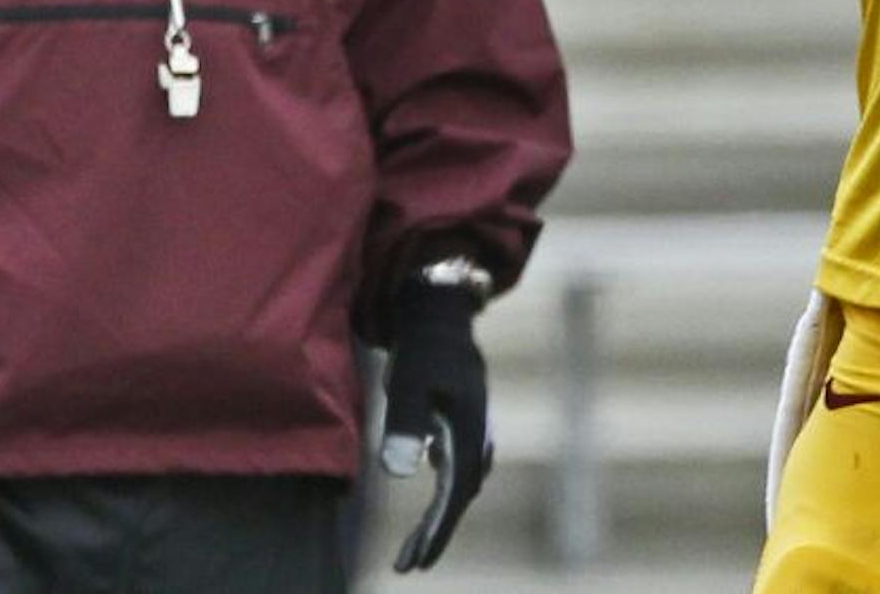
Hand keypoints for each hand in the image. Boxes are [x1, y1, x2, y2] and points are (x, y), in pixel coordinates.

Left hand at [379, 282, 490, 571]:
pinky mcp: (464, 424)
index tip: (418, 563)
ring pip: (460, 485)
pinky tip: (432, 499)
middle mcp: (479, 435)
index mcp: (471, 432)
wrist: (440, 313)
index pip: (455, 494)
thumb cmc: (421, 348)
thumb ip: (405, 425)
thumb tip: (400, 477)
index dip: (437, 532)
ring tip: (414, 547)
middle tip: (408, 567)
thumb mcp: (407, 384)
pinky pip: (456, 469)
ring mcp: (475, 430)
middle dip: (435, 534)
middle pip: (459, 496)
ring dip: (439, 516)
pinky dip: (443, 492)